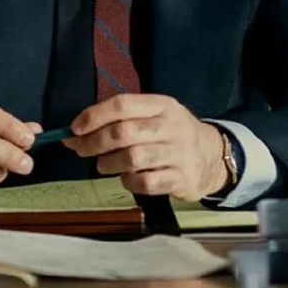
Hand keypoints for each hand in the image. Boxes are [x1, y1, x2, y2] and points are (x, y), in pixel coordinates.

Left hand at [65, 94, 228, 200]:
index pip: (123, 104)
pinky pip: (146, 182)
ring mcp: (178, 153)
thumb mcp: (155, 116)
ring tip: (103, 165)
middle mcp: (172, 126)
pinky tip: (126, 178)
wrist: (213, 157)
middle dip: (94, 142)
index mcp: (162, 105)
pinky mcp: (181, 178)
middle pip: (124, 132)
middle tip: (81, 150)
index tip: (75, 128)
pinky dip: (128, 182)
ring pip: (133, 158)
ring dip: (108, 163)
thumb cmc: (172, 135)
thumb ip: (120, 120)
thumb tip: (75, 133)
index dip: (94, 116)